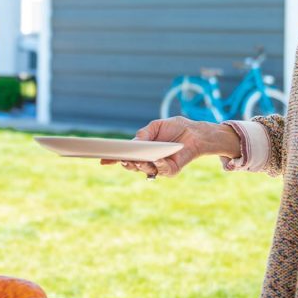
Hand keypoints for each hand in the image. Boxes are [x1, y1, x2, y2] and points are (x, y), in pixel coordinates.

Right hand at [101, 117, 237, 178]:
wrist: (195, 133)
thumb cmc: (175, 128)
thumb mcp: (156, 126)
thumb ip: (143, 133)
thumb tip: (133, 142)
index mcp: (142, 150)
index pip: (125, 156)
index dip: (113, 159)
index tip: (102, 159)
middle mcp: (148, 160)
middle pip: (132, 166)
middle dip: (126, 163)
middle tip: (121, 159)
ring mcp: (159, 167)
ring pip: (145, 170)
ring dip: (140, 165)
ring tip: (135, 160)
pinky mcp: (171, 170)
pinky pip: (162, 171)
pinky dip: (158, 165)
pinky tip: (155, 159)